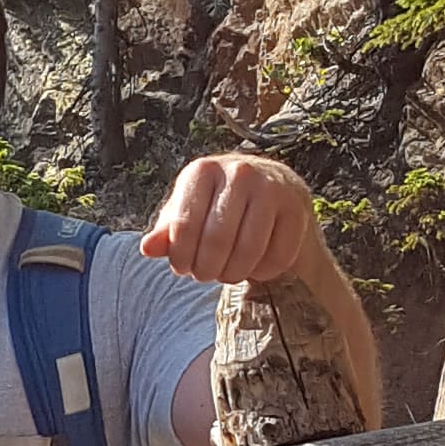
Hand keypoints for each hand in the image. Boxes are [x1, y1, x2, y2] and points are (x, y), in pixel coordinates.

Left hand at [141, 151, 323, 288]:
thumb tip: (147, 248)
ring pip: (248, 252)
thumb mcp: (188, 214)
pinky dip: (264, 272)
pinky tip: (255, 266)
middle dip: (206, 270)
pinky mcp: (297, 208)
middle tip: (205, 275)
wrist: (274, 193)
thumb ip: (166, 232)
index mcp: (203, 170)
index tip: (183, 269)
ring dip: (234, 274)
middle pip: (216, 242)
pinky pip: (277, 257)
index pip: (183, 227)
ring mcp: (272, 188)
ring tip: (227, 273)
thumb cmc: (219, 207)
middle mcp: (239, 172)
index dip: (180, 258)